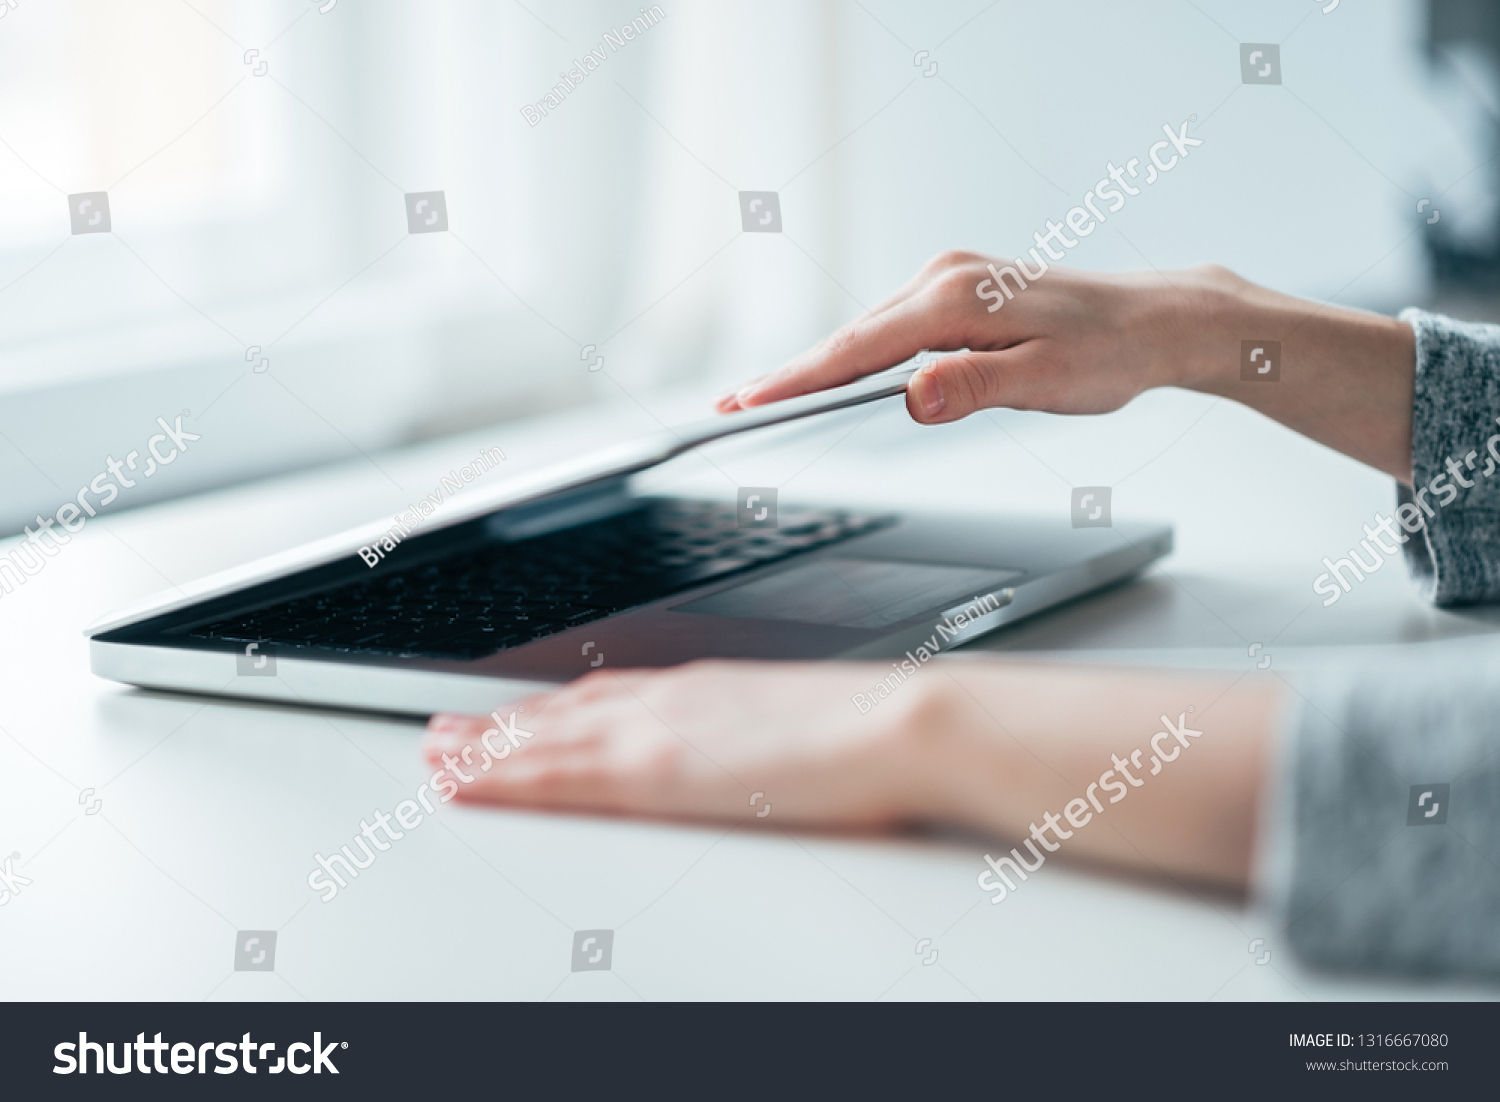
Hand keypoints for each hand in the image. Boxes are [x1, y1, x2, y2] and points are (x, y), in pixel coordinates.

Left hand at [421, 657, 1277, 889]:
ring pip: (545, 739)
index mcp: (708, 691)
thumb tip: (759, 753)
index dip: (551, 711)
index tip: (514, 717)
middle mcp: (671, 701)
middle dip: (499, 725)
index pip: (608, 700)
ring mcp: (658, 731)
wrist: (904, 726)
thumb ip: (762, 737)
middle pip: (563, 713)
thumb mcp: (804, 726)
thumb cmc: (873, 731)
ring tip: (434, 755)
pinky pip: (556, 775)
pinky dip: (501, 777)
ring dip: (484, 748)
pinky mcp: (656, 768)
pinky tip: (463, 784)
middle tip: (442, 732)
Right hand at [714, 251, 1210, 422]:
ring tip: (766, 398)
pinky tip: (833, 374)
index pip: (858, 349)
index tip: (748, 402)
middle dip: (788, 375)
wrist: (1152, 319)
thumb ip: (976, 388)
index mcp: (956, 298)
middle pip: (849, 338)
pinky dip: (855, 353)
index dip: (797, 380)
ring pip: (866, 332)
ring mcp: (947, 278)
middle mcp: (943, 277)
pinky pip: (889, 327)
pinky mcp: (956, 290)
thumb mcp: (1047, 381)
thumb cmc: (1108, 352)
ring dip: (818, 366)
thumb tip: (914, 398)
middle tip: (729, 408)